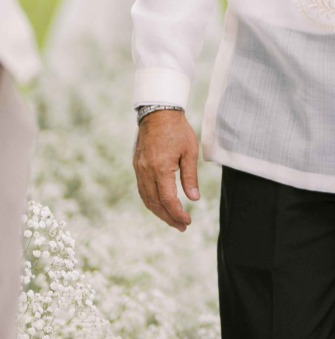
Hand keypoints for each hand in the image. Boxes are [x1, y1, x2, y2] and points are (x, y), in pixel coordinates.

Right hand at [132, 110, 199, 230]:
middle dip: (168, 217)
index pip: (167, 199)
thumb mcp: (190, 152)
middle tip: (182, 227)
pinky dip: (151, 201)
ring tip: (173, 220)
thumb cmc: (178, 130)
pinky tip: (161, 205)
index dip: (177, 213)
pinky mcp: (137, 166)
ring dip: (159, 212)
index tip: (187, 222)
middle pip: (155, 203)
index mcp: (160, 168)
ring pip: (146, 198)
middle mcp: (146, 171)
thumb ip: (190, 177)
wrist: (158, 112)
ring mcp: (139, 169)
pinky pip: (142, 189)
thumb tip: (194, 199)